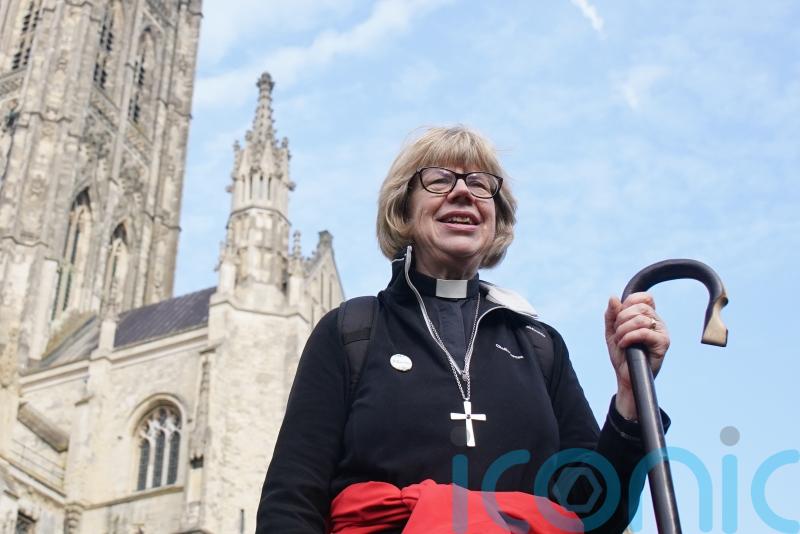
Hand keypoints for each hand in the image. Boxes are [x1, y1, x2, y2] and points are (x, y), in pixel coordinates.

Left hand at [604, 292, 669, 420]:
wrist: (625, 376)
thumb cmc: (621, 354)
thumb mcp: (612, 331)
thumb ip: (612, 315)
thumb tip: (613, 297)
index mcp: (647, 316)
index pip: (644, 297)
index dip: (629, 303)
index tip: (619, 317)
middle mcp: (657, 322)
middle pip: (640, 307)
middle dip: (621, 319)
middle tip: (617, 334)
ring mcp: (661, 332)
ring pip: (641, 319)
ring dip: (623, 330)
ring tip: (620, 341)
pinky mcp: (663, 343)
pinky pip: (644, 332)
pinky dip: (629, 337)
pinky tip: (624, 345)